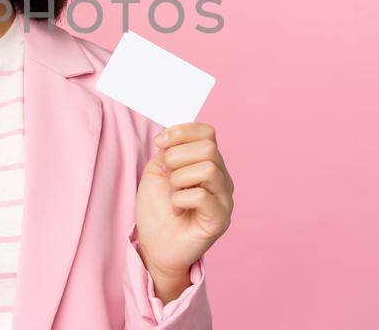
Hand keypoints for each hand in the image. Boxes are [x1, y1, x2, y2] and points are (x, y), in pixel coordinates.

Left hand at [134, 123, 232, 301]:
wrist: (154, 247)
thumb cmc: (157, 211)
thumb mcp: (157, 172)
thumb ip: (168, 151)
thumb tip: (174, 137)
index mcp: (209, 164)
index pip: (207, 132)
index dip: (182, 131)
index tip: (159, 143)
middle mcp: (222, 179)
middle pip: (208, 148)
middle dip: (177, 157)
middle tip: (167, 177)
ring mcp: (224, 200)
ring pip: (208, 168)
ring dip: (179, 179)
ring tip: (173, 195)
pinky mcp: (220, 220)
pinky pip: (202, 195)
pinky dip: (180, 199)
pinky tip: (176, 210)